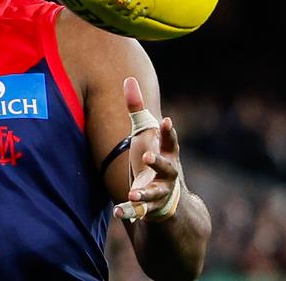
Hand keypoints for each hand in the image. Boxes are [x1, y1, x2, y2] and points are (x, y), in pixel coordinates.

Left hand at [113, 77, 180, 220]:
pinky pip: (139, 211)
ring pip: (155, 195)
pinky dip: (128, 211)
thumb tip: (128, 79)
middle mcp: (168, 175)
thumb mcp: (144, 133)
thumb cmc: (153, 157)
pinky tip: (117, 211)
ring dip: (144, 193)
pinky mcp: (149, 208)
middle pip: (167, 169)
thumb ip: (136, 108)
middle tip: (147, 157)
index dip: (169, 132)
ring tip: (133, 192)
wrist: (171, 201)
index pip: (170, 142)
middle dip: (158, 163)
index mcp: (168, 154)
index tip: (166, 120)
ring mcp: (160, 193)